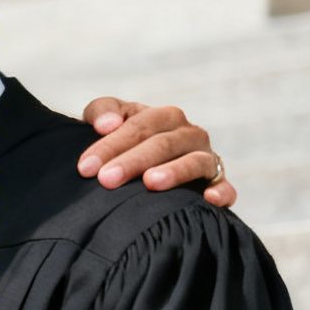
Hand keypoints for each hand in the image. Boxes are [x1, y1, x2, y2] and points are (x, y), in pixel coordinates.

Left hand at [78, 97, 234, 207]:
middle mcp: (188, 134)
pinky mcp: (218, 182)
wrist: (146, 168)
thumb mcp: (107, 122)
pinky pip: (224, 186)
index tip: (85, 168)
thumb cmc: (123, 143)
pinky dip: (221, 191)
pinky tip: (209, 199)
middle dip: (132, 161)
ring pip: (194, 161)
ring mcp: (206, 157)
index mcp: (163, 117)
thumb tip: (107, 125)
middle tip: (106, 179)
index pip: (137, 127)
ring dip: (174, 171)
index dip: (110, 146)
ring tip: (151, 182)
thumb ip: (102, 111)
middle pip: (162, 144)